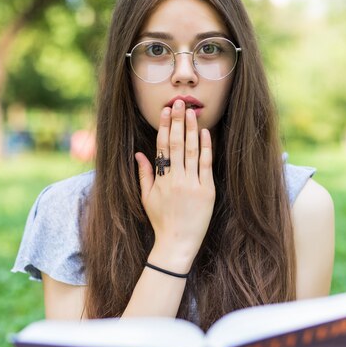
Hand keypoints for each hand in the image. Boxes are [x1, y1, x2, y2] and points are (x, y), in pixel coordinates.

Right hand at [134, 100, 215, 271]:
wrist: (177, 244)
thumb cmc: (161, 221)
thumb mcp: (147, 198)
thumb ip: (144, 174)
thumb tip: (138, 153)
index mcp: (160, 180)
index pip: (162, 147)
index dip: (164, 127)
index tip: (165, 111)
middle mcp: (175, 179)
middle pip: (176, 144)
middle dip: (177, 121)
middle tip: (178, 102)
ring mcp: (192, 184)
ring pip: (191, 151)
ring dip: (191, 129)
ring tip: (191, 112)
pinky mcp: (207, 191)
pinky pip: (206, 164)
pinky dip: (206, 147)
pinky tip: (205, 132)